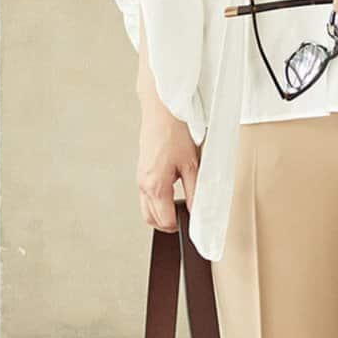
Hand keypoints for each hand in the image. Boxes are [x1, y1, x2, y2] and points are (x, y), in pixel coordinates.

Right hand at [137, 105, 200, 232]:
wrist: (161, 111)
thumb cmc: (174, 132)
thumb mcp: (192, 165)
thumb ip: (195, 192)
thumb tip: (197, 211)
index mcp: (155, 186)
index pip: (165, 220)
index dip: (179, 226)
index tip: (192, 225)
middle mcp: (143, 185)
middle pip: (151, 219)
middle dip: (168, 224)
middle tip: (185, 222)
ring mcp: (140, 178)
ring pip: (146, 208)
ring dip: (160, 213)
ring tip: (179, 208)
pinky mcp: (141, 171)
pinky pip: (145, 195)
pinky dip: (156, 201)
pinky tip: (170, 194)